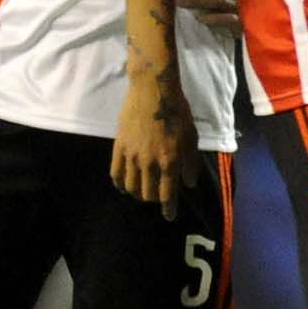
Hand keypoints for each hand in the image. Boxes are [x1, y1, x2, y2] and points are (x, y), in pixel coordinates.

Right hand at [108, 70, 194, 219]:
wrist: (153, 92)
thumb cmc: (178, 113)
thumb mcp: (192, 138)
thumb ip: (190, 163)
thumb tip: (188, 184)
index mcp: (170, 161)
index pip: (167, 194)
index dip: (169, 208)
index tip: (169, 216)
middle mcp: (149, 162)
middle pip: (147, 193)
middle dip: (153, 200)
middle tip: (157, 198)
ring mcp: (131, 156)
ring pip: (130, 186)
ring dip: (137, 193)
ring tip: (142, 193)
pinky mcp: (119, 147)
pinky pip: (115, 173)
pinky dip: (119, 184)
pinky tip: (123, 187)